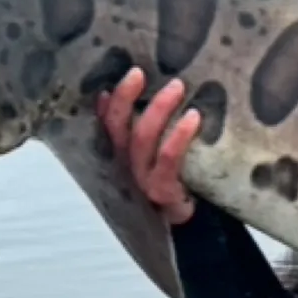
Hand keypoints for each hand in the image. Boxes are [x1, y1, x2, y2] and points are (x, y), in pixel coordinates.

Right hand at [96, 67, 200, 225]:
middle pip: (119, 127)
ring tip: (177, 86)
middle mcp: (127, 166)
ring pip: (142, 138)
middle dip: (126, 97)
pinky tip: (193, 117)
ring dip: (158, 109)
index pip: (106, 125)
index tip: (109, 80)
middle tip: (140, 72)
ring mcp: (143, 179)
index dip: (104, 103)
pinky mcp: (162, 190)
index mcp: (123, 156)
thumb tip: (161, 89)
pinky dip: (180, 135)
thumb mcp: (160, 156)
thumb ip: (153, 131)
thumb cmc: (178, 183)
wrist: (193, 225)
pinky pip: (168, 158)